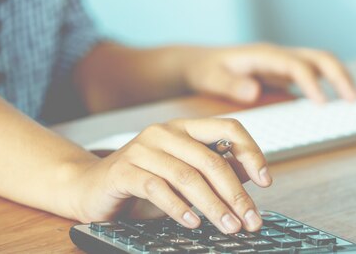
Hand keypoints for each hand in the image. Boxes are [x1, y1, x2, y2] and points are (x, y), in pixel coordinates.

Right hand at [68, 118, 270, 233]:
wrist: (89, 187)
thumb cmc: (142, 182)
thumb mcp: (184, 175)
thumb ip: (214, 171)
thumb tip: (251, 175)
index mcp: (184, 128)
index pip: (228, 128)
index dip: (251, 152)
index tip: (266, 180)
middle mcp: (165, 132)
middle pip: (211, 159)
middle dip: (236, 193)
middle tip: (251, 219)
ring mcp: (143, 149)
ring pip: (188, 176)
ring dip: (213, 205)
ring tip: (229, 226)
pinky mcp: (124, 170)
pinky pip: (158, 188)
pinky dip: (179, 208)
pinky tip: (193, 222)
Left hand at [184, 43, 355, 103]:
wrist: (199, 63)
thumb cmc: (205, 70)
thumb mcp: (210, 78)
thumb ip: (230, 85)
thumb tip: (254, 91)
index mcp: (263, 55)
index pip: (295, 65)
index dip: (311, 82)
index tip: (322, 103)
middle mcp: (278, 56)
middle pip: (317, 58)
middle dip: (339, 75)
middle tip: (354, 100)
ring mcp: (283, 64)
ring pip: (320, 64)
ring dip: (339, 78)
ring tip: (354, 101)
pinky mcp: (283, 74)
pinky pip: (312, 76)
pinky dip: (329, 85)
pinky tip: (337, 103)